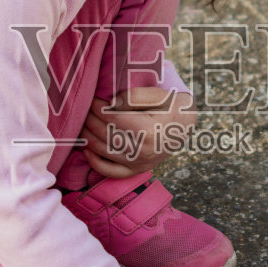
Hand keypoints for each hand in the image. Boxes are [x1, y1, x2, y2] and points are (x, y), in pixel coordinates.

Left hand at [79, 86, 196, 177]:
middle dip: (89, 119)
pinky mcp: (136, 170)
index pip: (112, 118)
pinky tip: (87, 149)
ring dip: (87, 137)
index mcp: (147, 130)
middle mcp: (142, 150)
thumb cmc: (171, 106)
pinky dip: (95, 162)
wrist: (186, 125)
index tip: (90, 97)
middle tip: (82, 108)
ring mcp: (139, 163)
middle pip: (105, 134)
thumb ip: (135, 96)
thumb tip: (111, 102)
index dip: (96, 107)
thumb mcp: (158, 95)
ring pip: (104, 151)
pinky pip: (110, 172)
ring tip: (82, 123)